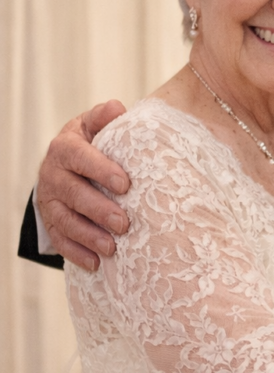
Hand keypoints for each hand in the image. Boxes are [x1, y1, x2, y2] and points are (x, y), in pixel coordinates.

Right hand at [37, 100, 129, 270]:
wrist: (69, 161)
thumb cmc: (94, 142)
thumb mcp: (96, 125)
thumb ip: (105, 116)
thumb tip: (117, 108)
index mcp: (65, 148)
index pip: (80, 157)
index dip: (101, 170)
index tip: (125, 184)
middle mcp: (53, 174)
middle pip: (73, 195)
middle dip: (98, 210)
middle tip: (124, 223)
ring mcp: (50, 200)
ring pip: (65, 221)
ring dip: (88, 236)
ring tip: (112, 248)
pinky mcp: (51, 222)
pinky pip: (60, 240)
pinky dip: (77, 254)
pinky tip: (96, 264)